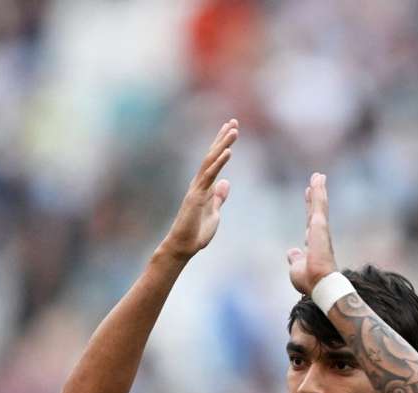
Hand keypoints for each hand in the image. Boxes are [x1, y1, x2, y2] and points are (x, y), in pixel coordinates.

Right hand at [161, 119, 237, 260]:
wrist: (183, 246)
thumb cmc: (196, 232)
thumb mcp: (214, 212)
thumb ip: (219, 197)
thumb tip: (226, 182)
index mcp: (204, 186)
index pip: (214, 160)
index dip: (223, 144)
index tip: (231, 129)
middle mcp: (199, 183)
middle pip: (212, 155)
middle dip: (222, 138)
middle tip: (233, 121)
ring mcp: (197, 188)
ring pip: (211, 161)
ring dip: (223, 145)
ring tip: (233, 130)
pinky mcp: (196, 196)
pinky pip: (209, 176)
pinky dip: (219, 162)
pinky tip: (228, 151)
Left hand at [287, 172, 337, 294]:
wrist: (320, 285)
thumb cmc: (310, 281)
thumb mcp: (297, 268)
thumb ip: (295, 258)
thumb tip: (291, 252)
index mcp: (314, 244)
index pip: (310, 222)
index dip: (309, 208)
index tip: (308, 194)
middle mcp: (319, 235)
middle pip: (316, 210)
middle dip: (316, 195)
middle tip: (317, 179)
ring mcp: (321, 230)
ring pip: (319, 205)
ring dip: (319, 190)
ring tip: (318, 175)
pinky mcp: (320, 226)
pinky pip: (318, 205)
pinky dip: (318, 192)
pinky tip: (317, 182)